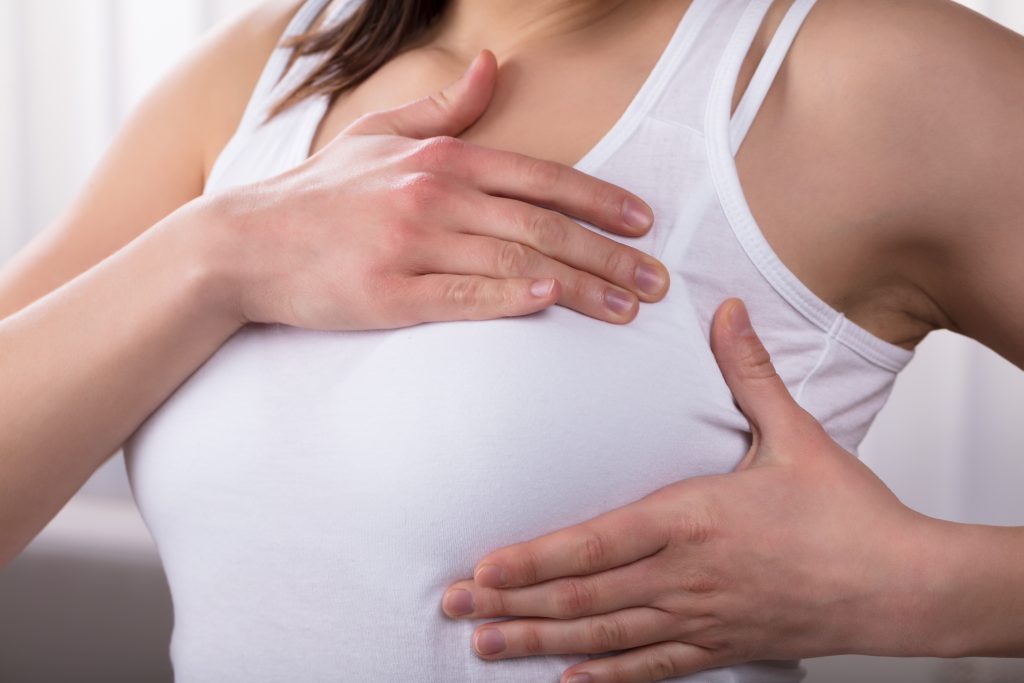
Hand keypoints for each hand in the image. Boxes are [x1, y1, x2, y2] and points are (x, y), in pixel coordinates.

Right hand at [212, 50, 668, 330]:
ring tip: (628, 309)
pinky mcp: (390, 295)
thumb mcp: (377, 137)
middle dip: (610, 254)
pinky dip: (512, 297)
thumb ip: (443, 107)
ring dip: (581, 286)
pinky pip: (465, 297)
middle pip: (543, 225)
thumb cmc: (317, 194)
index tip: (644, 223)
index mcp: (440, 160)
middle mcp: (434, 197)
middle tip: (657, 280)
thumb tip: (492, 66)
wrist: (242, 244)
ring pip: (517, 262)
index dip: (600, 201)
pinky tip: (551, 302)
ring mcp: (413, 246)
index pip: (540, 178)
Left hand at [441, 298, 946, 681]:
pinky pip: (655, 669)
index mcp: (694, 519)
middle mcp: (686, 575)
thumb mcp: (796, 434)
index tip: (484, 567)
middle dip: (515, 604)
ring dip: (543, 642)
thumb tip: (727, 311)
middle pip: (585, 597)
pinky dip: (609, 677)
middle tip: (458, 609)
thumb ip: (749, 373)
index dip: (534, 560)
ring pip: (607, 637)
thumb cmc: (849, 514)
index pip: (596, 544)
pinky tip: (571, 680)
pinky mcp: (723, 646)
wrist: (903, 584)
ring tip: (489, 647)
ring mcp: (701, 618)